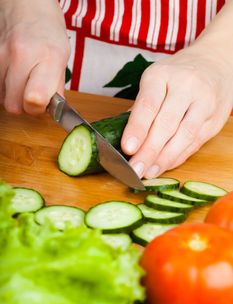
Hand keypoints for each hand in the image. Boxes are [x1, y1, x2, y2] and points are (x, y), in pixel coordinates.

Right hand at [0, 0, 69, 114]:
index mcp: (48, 58)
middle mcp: (22, 56)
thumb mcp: (62, 59)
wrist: (26, 5)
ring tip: (23, 80)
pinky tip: (13, 74)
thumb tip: (50, 110)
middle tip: (33, 93)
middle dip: (24, 105)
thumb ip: (56, 87)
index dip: (38, 108)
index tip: (43, 104)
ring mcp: (2, 55)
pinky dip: (4, 86)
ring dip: (13, 95)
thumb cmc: (48, 33)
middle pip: (13, 105)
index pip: (35, 99)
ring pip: (1, 97)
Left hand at [121, 44, 232, 177]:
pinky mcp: (215, 118)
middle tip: (135, 169)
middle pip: (166, 124)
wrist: (216, 62)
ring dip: (164, 159)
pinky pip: (195, 142)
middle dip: (148, 151)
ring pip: (184, 136)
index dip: (137, 129)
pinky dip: (178, 157)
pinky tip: (164, 165)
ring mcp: (204, 102)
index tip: (127, 148)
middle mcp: (186, 86)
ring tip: (148, 172)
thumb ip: (141, 107)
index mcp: (162, 74)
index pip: (148, 105)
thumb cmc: (177, 74)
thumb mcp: (155, 79)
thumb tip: (123, 136)